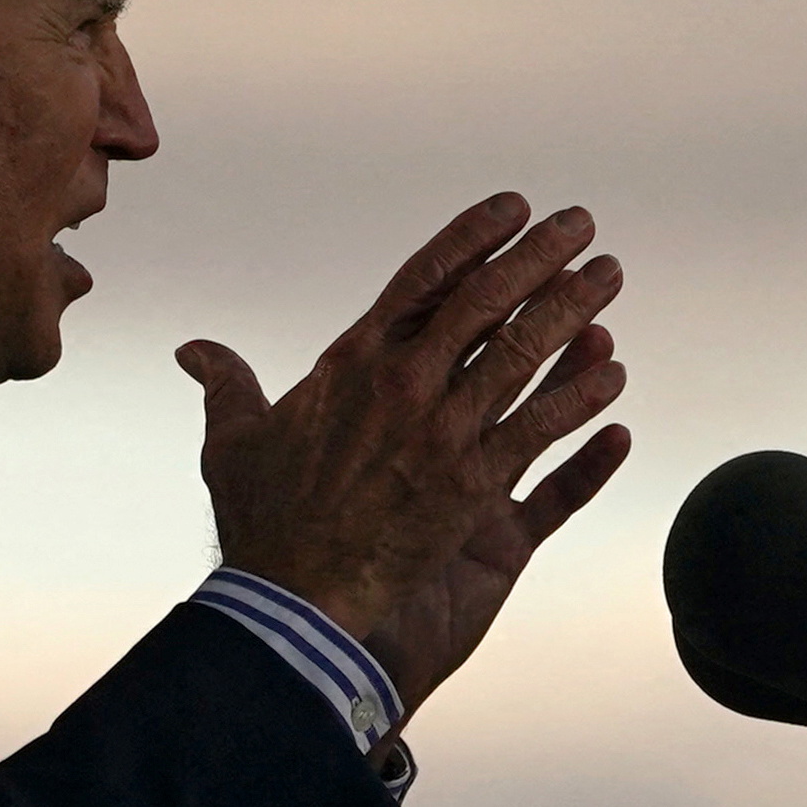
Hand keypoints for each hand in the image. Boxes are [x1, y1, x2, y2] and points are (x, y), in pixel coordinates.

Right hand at [179, 194, 632, 719]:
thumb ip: (225, 385)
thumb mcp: (232, 441)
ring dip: (571, 311)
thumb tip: (193, 351)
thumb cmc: (262, 521)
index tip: (512, 206)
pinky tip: (612, 375)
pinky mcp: (474, 488)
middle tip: (581, 225)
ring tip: (608, 277)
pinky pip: (541, 432)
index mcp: (353, 362)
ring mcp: (444, 435)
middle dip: (539, 256)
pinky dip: (578, 400)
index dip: (472, 238)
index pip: (424, 280)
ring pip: (523, 355)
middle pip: (486, 302)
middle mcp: (404, 386)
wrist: (293, 599)